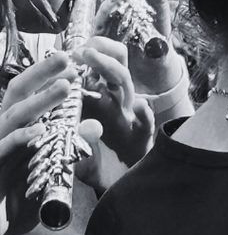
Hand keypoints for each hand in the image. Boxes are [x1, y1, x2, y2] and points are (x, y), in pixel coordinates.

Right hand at [0, 53, 78, 234]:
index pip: (29, 93)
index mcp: (12, 127)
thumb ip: (68, 144)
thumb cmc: (14, 194)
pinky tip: (40, 130)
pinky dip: (21, 138)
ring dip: (40, 101)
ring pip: (15, 116)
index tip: (73, 63)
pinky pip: (4, 148)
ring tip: (65, 87)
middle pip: (19, 93)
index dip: (48, 76)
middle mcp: (1, 130)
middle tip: (68, 58)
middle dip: (41, 74)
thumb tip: (95, 124)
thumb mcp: (45, 165)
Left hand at [75, 36, 154, 184]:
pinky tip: (139, 108)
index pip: (99, 66)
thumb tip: (78, 119)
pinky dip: (144, 115)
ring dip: (112, 71)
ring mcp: (129, 119)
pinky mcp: (141, 138)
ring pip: (126, 87)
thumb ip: (75, 130)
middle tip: (84, 50)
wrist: (114, 185)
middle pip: (116, 68)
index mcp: (98, 99)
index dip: (91, 52)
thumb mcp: (76, 142)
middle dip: (103, 54)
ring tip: (95, 61)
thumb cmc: (94, 161)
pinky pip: (146, 124)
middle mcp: (115, 104)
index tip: (74, 48)